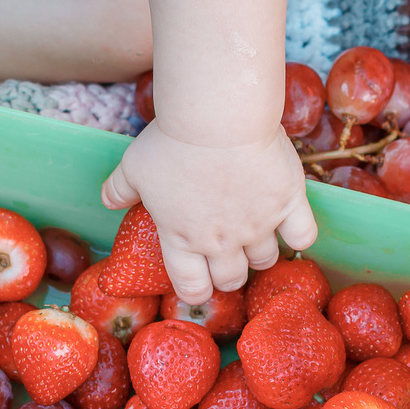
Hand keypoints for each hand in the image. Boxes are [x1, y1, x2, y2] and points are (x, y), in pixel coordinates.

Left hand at [101, 120, 316, 303]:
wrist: (218, 118)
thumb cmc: (172, 142)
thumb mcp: (134, 166)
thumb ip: (120, 189)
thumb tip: (107, 200)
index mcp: (181, 238)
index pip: (191, 287)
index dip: (195, 289)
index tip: (198, 280)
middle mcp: (221, 241)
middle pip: (231, 279)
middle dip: (228, 274)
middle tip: (226, 256)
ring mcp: (258, 225)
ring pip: (265, 260)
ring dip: (259, 254)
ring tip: (255, 234)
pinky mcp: (288, 203)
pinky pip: (302, 236)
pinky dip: (298, 236)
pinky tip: (290, 226)